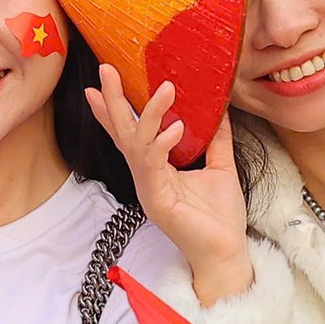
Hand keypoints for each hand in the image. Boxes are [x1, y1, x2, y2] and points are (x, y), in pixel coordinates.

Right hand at [85, 65, 250, 300]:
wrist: (226, 253)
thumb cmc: (220, 218)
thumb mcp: (220, 168)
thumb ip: (216, 140)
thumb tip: (220, 109)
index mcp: (156, 170)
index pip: (131, 135)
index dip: (113, 112)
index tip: (98, 87)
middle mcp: (147, 177)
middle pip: (124, 134)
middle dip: (114, 102)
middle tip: (106, 70)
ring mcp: (149, 189)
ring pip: (137, 144)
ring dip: (147, 114)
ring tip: (164, 89)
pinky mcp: (157, 201)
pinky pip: (153, 165)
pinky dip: (162, 144)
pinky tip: (176, 128)